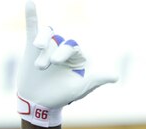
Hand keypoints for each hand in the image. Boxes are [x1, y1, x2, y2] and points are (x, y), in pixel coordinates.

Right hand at [17, 1, 117, 126]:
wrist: (40, 102)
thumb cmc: (62, 93)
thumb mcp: (80, 87)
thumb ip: (97, 79)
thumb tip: (115, 76)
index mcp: (77, 55)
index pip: (73, 46)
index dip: (64, 51)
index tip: (55, 62)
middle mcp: (64, 47)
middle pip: (60, 40)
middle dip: (51, 53)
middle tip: (42, 67)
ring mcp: (49, 46)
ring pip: (47, 35)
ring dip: (41, 42)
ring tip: (35, 59)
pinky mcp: (32, 47)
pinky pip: (33, 28)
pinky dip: (31, 16)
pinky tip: (30, 4)